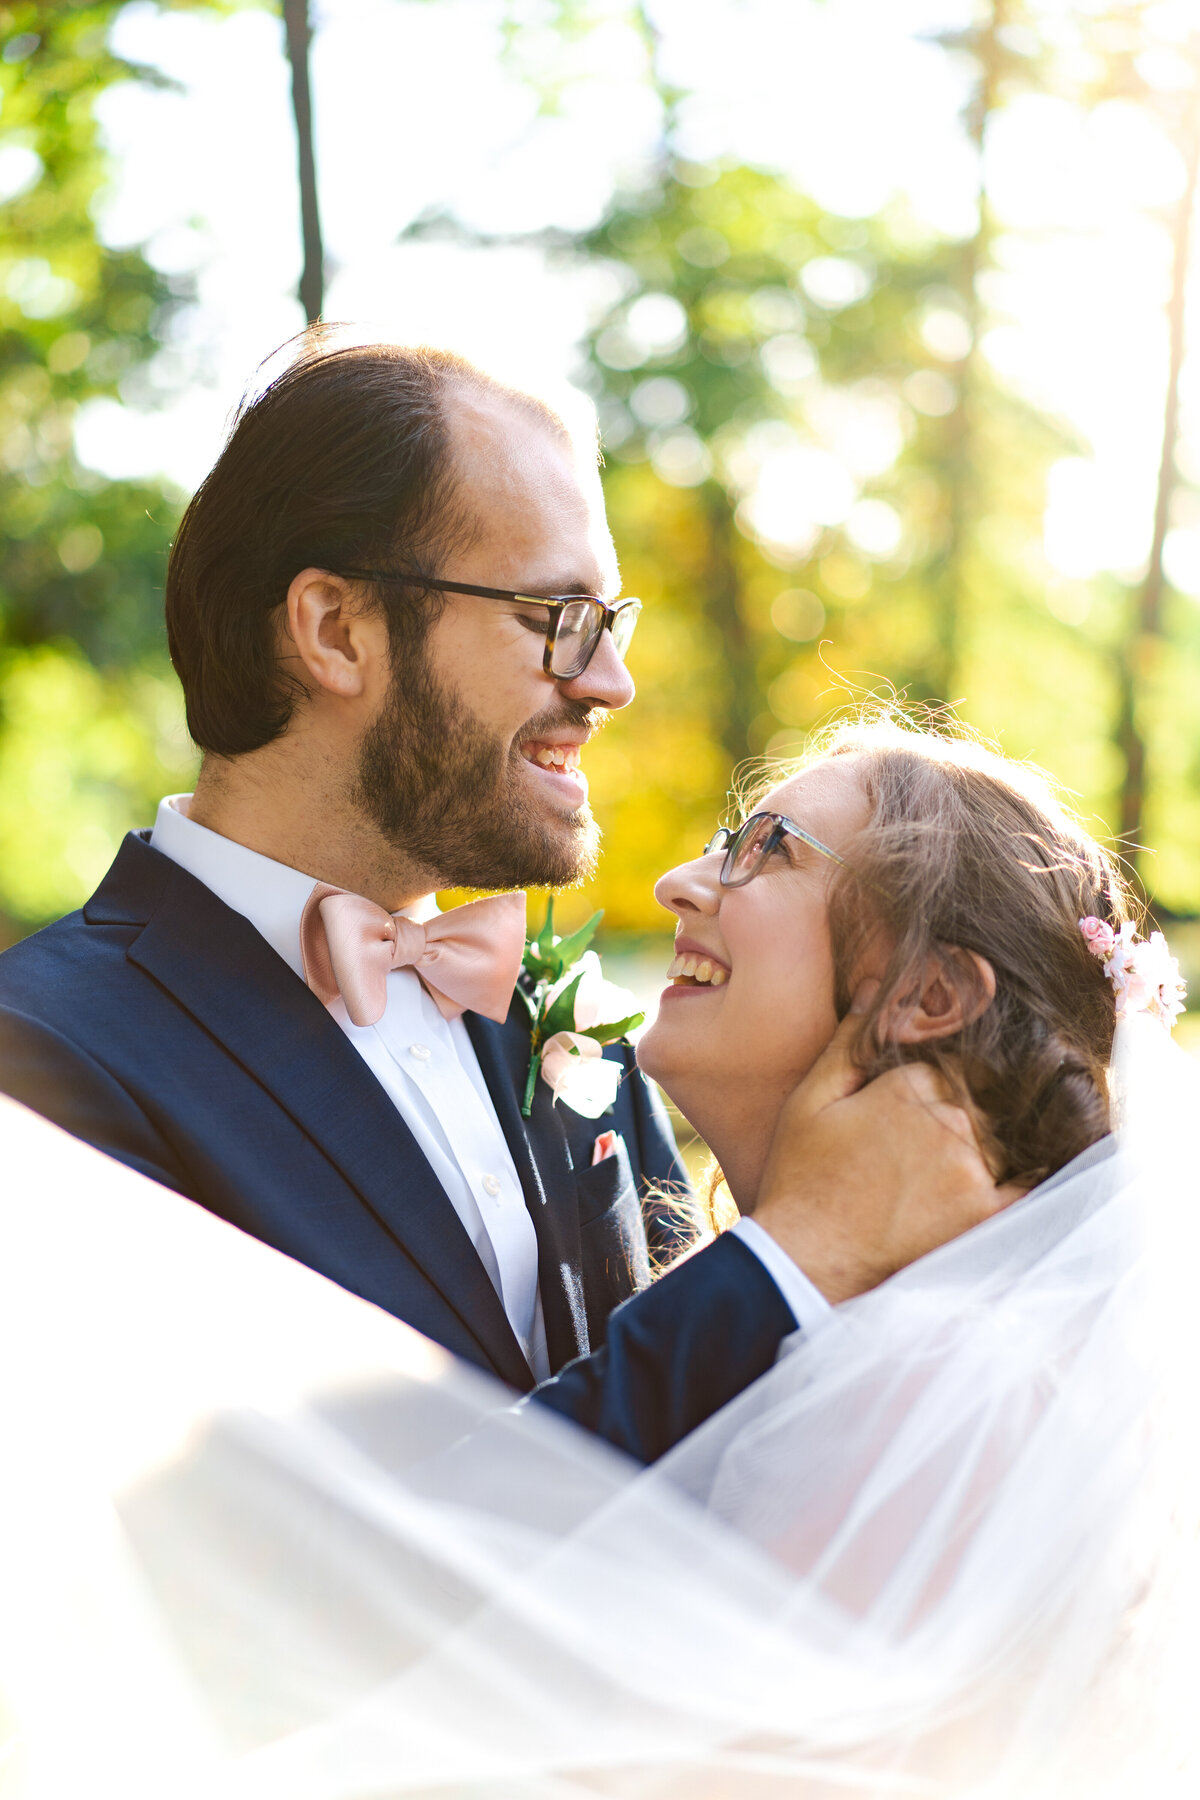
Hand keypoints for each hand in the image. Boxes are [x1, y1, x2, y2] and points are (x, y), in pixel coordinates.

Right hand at [750, 1009, 1024, 1303]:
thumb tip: (877, 986)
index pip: (952, 1058)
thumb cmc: (802, 1177)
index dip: (945, 1069)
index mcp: (909, 1088)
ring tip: (1006, 1134)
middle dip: (978, 1099)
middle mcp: (950, 1123)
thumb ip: (849, 1042)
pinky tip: (1048, 1160)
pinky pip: (1035, 1183)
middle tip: (964, 1116)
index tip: (935, 1085)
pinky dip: (1047, 1169)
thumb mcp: (811, 1100)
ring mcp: (972, 1170)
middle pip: (987, 1092)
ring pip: (1013, 1131)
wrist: (807, 1259)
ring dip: (1011, 1129)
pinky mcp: (984, 1215)